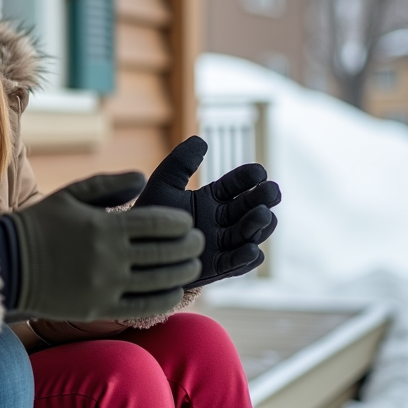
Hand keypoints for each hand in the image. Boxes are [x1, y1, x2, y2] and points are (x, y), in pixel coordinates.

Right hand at [9, 172, 203, 321]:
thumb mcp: (71, 194)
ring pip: (161, 281)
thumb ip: (109, 184)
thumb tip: (144, 178)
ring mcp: (106, 286)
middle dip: (190, 247)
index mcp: (105, 226)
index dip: (181, 223)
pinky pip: (144, 307)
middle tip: (198, 243)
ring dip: (183, 273)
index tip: (187, 223)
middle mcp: (110, 257)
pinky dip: (166, 299)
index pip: (160, 224)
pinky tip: (174, 292)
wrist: (8, 264)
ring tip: (190, 266)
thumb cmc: (40, 224)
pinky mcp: (99, 309)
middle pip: (167, 253)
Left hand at [134, 136, 279, 287]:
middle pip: (249, 208)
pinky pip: (236, 263)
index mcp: (213, 198)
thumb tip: (200, 140)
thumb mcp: (164, 185)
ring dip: (258, 225)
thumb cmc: (151, 214)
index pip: (235, 185)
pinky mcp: (217, 267)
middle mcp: (222, 220)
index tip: (258, 171)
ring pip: (249, 234)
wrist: (136, 247)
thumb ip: (180, 163)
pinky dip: (246, 258)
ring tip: (262, 215)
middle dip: (262, 199)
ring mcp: (222, 244)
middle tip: (271, 191)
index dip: (248, 178)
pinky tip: (251, 250)